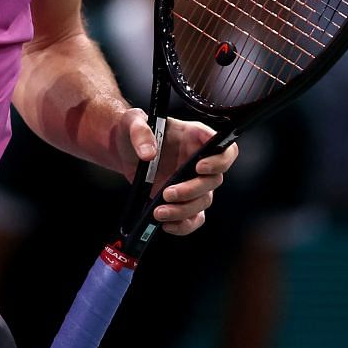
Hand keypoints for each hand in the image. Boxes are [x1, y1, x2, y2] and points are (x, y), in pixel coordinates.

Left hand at [120, 111, 236, 235]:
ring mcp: (192, 182)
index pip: (224, 149)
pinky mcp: (183, 200)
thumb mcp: (132, 122)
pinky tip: (166, 224)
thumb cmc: (133, 130)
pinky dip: (183, 225)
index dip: (218, 160)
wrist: (123, 149)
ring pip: (203, 202)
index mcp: (195, 137)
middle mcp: (199, 161)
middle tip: (167, 193)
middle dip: (192, 190)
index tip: (199, 167)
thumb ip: (140, 133)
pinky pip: (193, 217)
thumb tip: (148, 153)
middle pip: (214, 180)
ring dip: (184, 210)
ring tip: (158, 212)